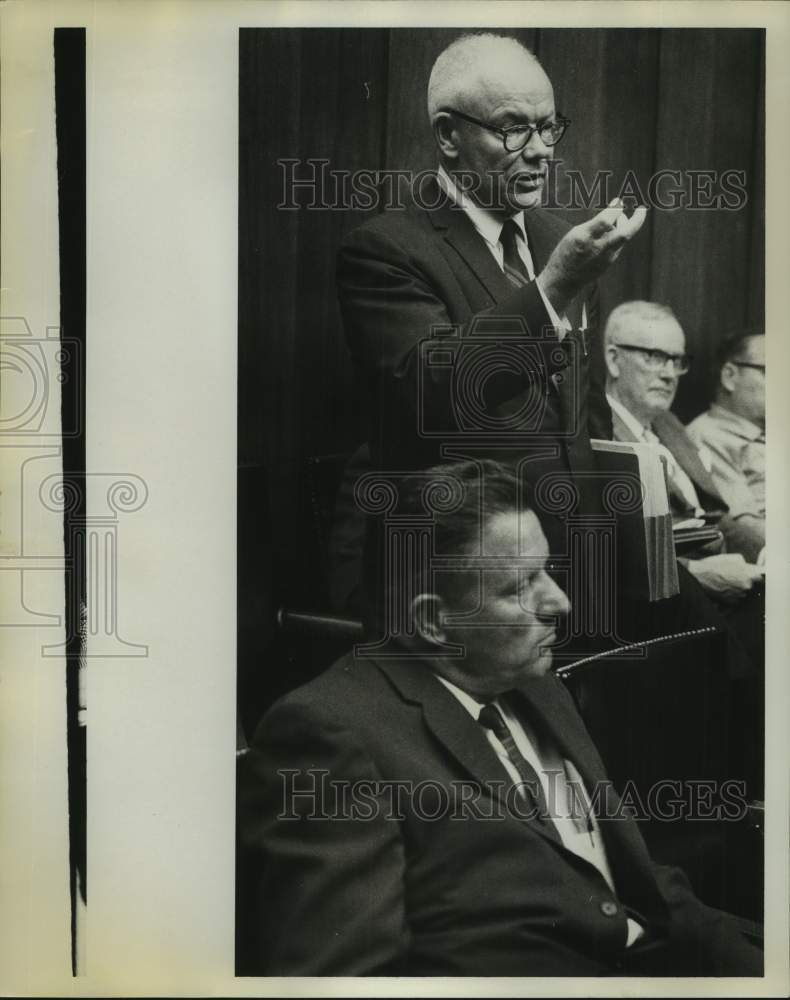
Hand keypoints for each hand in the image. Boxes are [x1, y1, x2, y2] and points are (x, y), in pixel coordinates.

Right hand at [539, 199, 647, 314]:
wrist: (563, 281)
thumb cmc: (566, 254)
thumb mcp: (574, 234)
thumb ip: (595, 224)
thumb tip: (616, 211)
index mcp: (585, 238)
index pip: (606, 220)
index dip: (615, 208)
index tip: (618, 201)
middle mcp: (597, 248)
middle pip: (624, 233)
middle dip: (637, 220)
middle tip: (642, 209)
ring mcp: (605, 258)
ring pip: (622, 238)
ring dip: (624, 226)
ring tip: (620, 219)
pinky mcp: (608, 264)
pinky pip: (617, 246)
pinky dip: (617, 236)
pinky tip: (610, 234)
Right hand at [686, 553, 762, 602]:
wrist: (700, 576)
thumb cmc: (715, 566)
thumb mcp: (733, 558)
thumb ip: (746, 563)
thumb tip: (749, 567)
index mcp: (750, 575)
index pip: (761, 578)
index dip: (756, 577)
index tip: (753, 576)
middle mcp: (747, 587)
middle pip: (752, 586)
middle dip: (745, 583)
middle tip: (734, 579)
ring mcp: (740, 596)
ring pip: (744, 593)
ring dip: (739, 590)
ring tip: (727, 583)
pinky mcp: (732, 603)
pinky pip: (737, 600)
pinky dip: (732, 596)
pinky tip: (724, 589)